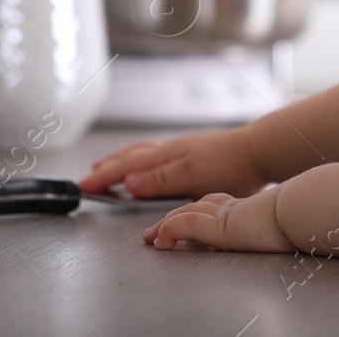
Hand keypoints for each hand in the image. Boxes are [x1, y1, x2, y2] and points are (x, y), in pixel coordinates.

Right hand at [79, 128, 267, 198]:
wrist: (257, 152)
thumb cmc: (229, 166)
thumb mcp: (191, 177)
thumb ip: (158, 180)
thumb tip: (125, 182)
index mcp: (165, 157)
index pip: (124, 168)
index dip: (102, 178)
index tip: (80, 187)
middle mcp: (168, 151)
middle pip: (129, 158)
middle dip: (105, 168)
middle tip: (86, 179)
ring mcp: (179, 151)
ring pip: (140, 154)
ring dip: (120, 161)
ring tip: (106, 166)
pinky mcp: (189, 154)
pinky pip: (153, 155)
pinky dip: (138, 160)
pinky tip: (145, 165)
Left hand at [143, 190, 294, 252]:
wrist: (305, 211)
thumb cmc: (303, 219)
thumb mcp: (285, 227)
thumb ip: (277, 231)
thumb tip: (295, 238)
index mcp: (248, 210)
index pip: (216, 206)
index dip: (197, 212)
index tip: (184, 221)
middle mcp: (234, 208)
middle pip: (196, 207)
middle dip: (173, 218)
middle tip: (156, 231)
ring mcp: (226, 214)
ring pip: (187, 213)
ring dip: (165, 224)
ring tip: (151, 237)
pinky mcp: (220, 223)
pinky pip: (187, 224)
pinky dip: (171, 229)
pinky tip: (161, 239)